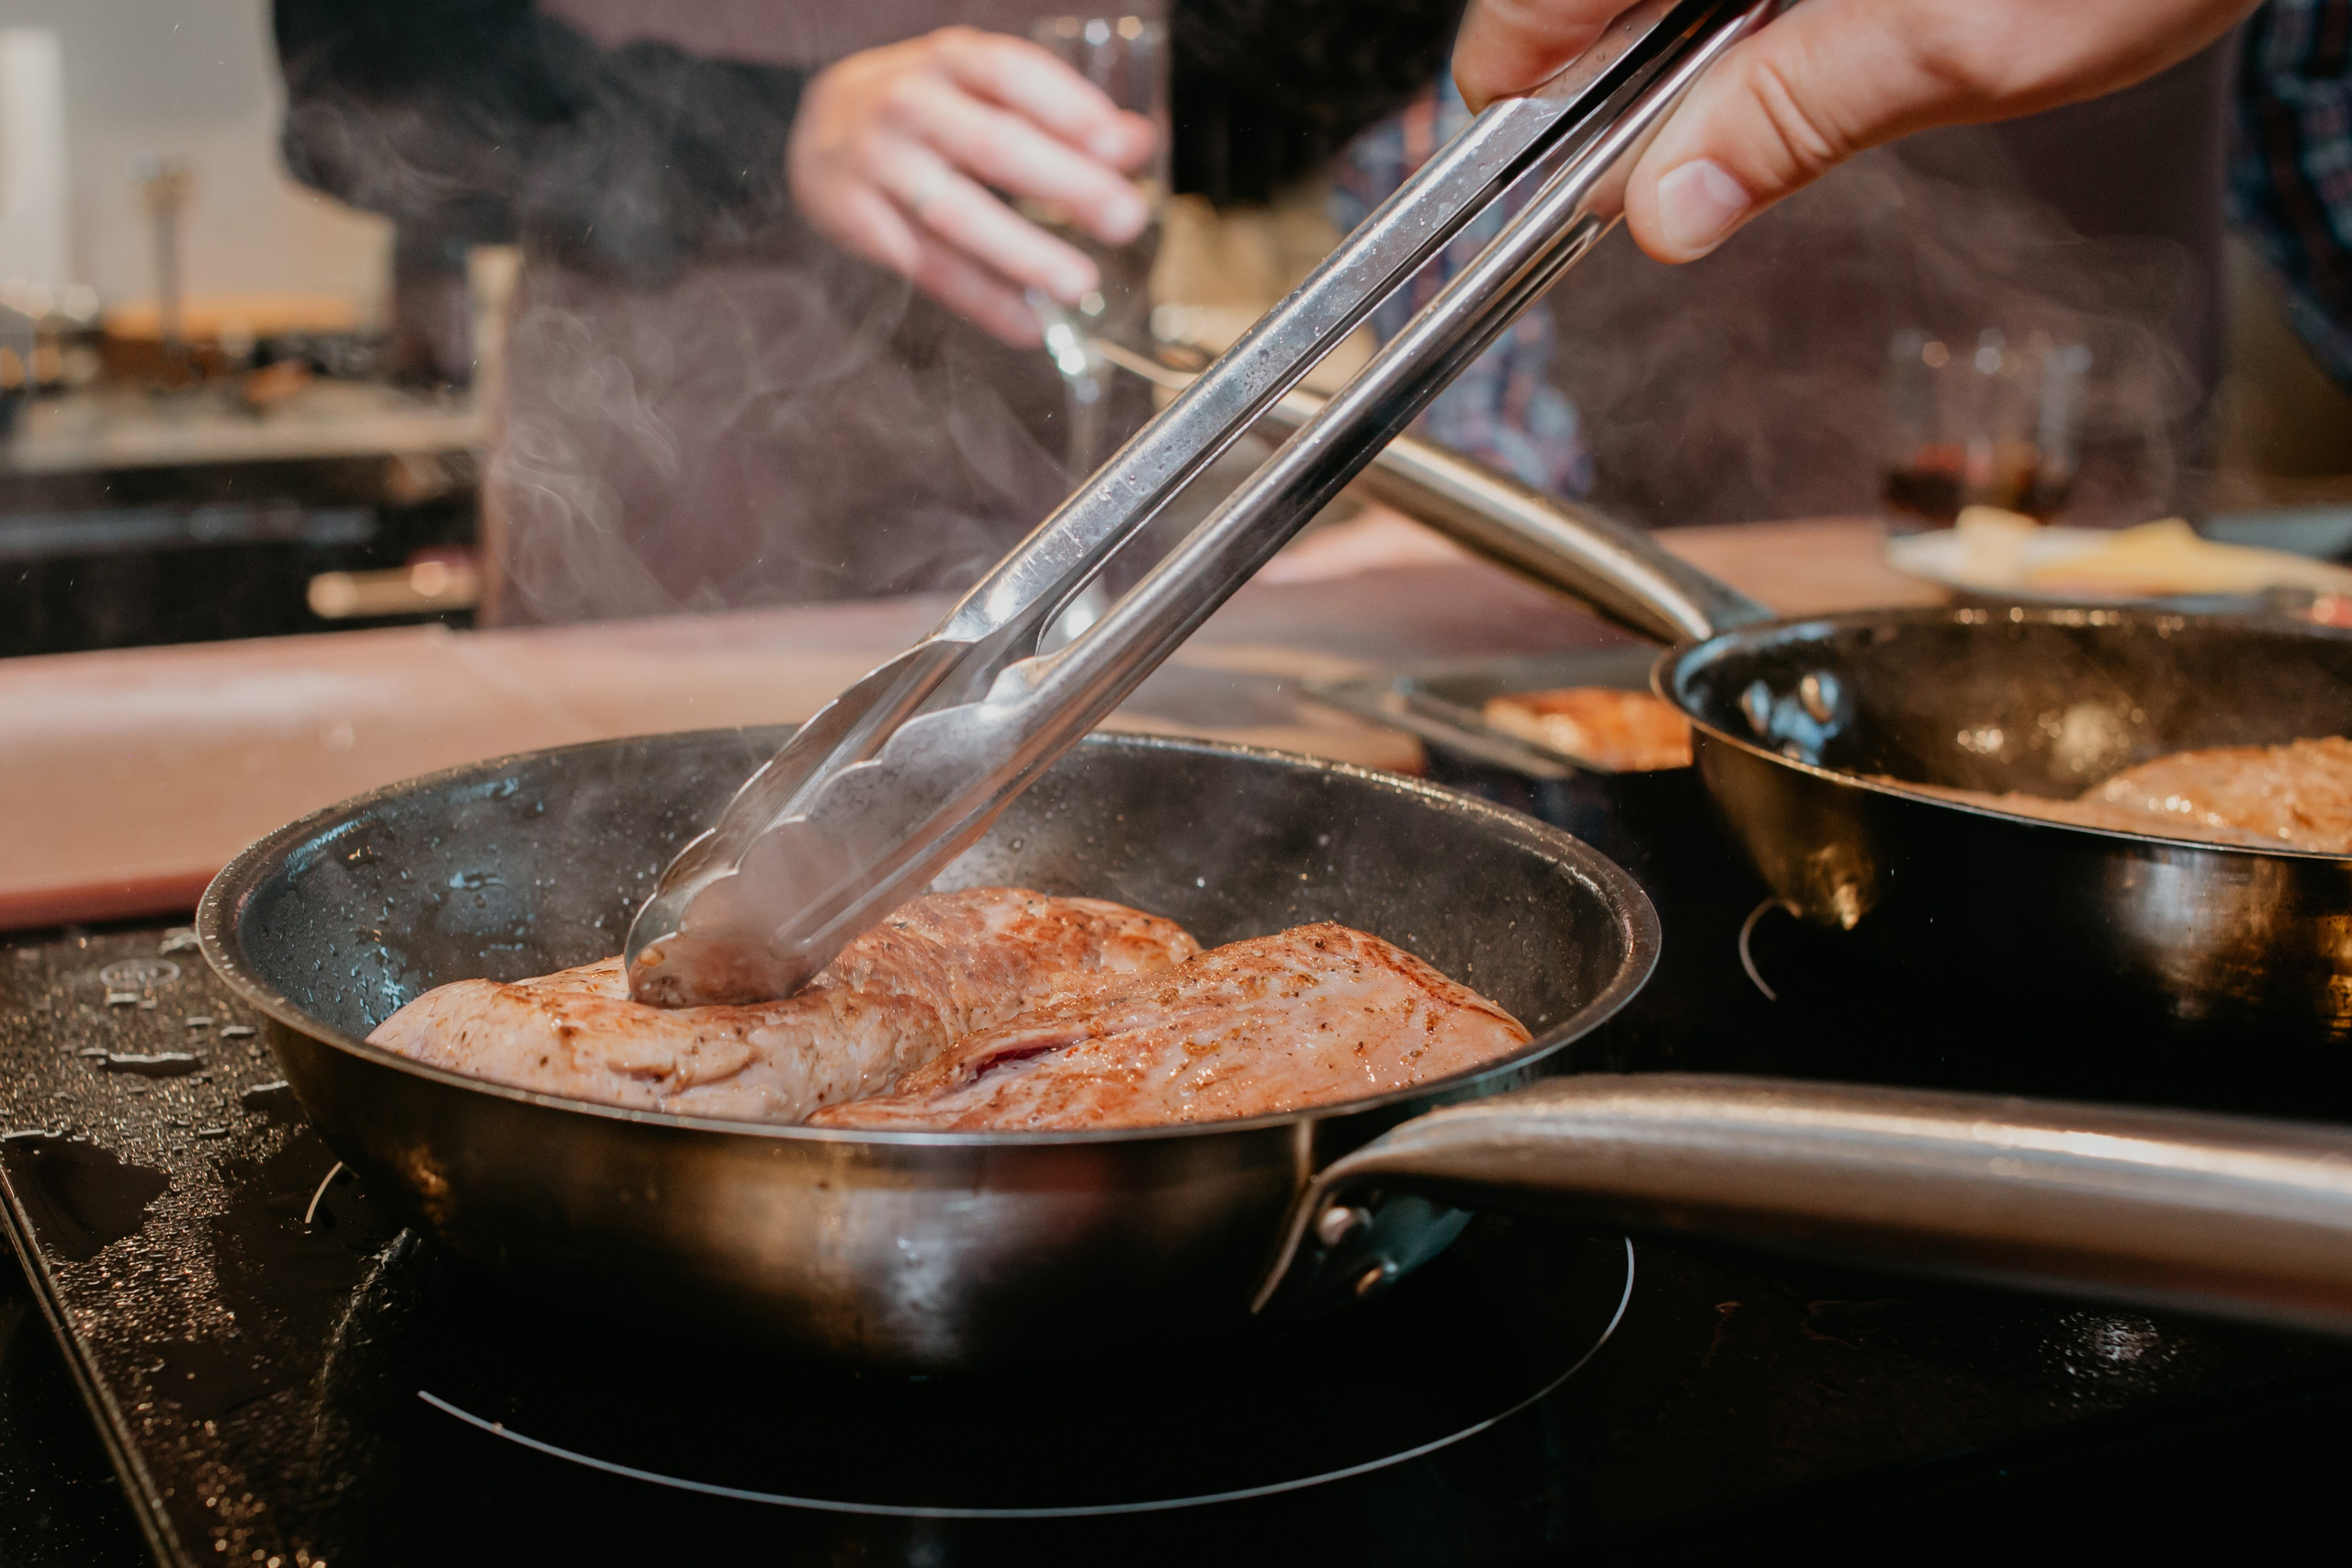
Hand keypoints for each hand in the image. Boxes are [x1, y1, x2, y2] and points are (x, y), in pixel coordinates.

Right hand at [786, 26, 1157, 343]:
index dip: (1069, 108)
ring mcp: (879, 164)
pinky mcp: (858, 222)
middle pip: (994, 146)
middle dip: (1065, 184)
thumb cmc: (923, 107)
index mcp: (949, 61)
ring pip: (957, 214)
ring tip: (1078, 284)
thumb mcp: (981, 88)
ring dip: (1023, 254)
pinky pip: (928, 268)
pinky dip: (981, 302)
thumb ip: (1057, 112)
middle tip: (1124, 219)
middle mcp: (909, 105)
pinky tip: (1027, 326)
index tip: (1121, 147)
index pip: (1012, 75)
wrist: (815, 127)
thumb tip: (1138, 143)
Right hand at [1454, 0, 2258, 262]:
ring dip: (1706, 39)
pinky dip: (1760, 4)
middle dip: (1634, 77)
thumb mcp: (1955, 40)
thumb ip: (1787, 121)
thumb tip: (1662, 212)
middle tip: (1702, 151)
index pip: (1525, 9)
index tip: (1552, 183)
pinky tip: (1833, 22)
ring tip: (1811, 67)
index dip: (1526, 107)